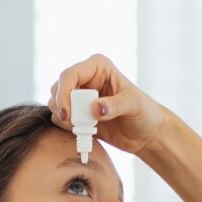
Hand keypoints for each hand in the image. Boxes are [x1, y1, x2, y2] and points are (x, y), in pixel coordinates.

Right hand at [47, 55, 168, 155]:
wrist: (146, 134)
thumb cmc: (145, 113)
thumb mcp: (135, 106)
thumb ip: (116, 105)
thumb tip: (95, 109)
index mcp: (97, 67)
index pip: (69, 75)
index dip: (63, 93)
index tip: (67, 114)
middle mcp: (85, 79)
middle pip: (57, 88)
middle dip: (63, 107)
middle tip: (79, 123)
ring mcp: (79, 97)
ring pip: (54, 103)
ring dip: (64, 118)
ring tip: (87, 127)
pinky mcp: (77, 114)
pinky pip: (59, 118)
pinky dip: (65, 127)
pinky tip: (84, 132)